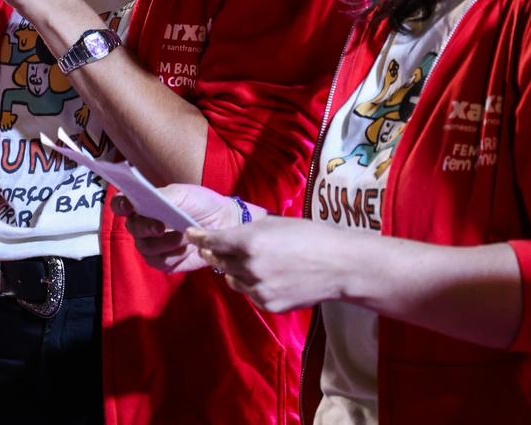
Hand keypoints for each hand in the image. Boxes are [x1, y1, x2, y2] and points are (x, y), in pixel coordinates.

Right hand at [113, 184, 248, 274]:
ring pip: (145, 248)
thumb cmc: (201, 204)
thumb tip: (148, 199)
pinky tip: (186, 248)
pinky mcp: (165, 263)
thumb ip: (164, 196)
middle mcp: (144, 226)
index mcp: (144, 205)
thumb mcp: (184, 194)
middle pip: (132, 229)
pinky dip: (173, 256)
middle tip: (161, 227)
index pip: (120, 205)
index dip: (120, 205)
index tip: (128, 206)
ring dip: (164, 243)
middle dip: (145, 228)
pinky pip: (160, 263)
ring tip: (183, 236)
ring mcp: (153, 246)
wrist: (224, 223)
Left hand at [189, 215, 360, 312]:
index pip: (213, 241)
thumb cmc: (310, 236)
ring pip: (233, 279)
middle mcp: (250, 267)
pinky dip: (252, 285)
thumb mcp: (274, 225)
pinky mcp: (269, 305)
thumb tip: (226, 236)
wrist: (339, 265)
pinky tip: (269, 277)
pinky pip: (250, 294)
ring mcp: (259, 289)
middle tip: (213, 248)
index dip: (199, 237)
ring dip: (235, 271)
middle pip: (219, 261)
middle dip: (215, 253)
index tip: (191, 235)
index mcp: (250, 242)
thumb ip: (246, 232)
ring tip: (252, 262)